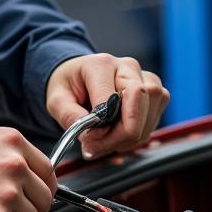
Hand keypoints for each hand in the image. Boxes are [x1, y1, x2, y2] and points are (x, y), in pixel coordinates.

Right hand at [0, 126, 55, 211]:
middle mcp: (14, 166)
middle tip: (6, 209)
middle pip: (44, 200)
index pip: (48, 171)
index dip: (42, 188)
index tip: (35, 196)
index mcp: (13, 142)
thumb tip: (26, 173)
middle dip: (27, 208)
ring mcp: (7, 194)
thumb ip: (8, 154)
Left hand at [46, 54, 168, 159]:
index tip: (88, 139)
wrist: (78, 77)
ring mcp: (146, 78)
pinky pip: (154, 120)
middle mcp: (128, 67)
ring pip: (150, 116)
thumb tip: (92, 135)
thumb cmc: (68, 86)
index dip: (103, 128)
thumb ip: (70, 116)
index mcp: (101, 64)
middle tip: (97, 147)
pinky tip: (118, 135)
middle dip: (120, 135)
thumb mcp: (56, 100)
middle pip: (139, 105)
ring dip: (129, 138)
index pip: (113, 100)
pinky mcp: (155, 93)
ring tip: (105, 141)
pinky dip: (137, 135)